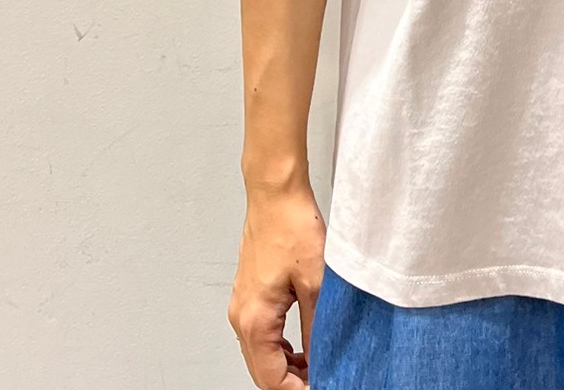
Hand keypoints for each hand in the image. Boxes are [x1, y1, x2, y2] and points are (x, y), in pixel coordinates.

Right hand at [227, 181, 327, 388]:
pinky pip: (261, 333)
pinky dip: (280, 345)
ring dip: (286, 364)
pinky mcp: (249, 293)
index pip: (271, 378)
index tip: (322, 386)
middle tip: (323, 377)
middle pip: (262, 370)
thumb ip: (317, 327)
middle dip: (291, 380)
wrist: (276, 194)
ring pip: (260, 353)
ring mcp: (242, 305)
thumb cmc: (292, 227)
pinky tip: (303, 342)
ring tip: (317, 364)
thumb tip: (322, 359)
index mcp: (255, 320)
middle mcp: (241, 317)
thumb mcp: (316, 282)